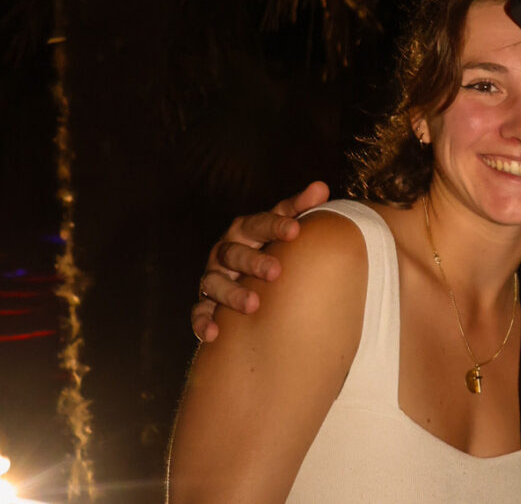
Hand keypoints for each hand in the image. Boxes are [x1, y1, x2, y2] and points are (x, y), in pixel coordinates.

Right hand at [191, 181, 329, 341]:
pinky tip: (214, 334)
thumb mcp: (284, 227)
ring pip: (215, 283)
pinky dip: (203, 322)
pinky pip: (199, 313)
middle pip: (234, 252)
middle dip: (253, 261)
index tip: (295, 231)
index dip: (275, 226)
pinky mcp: (206, 304)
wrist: (251, 277)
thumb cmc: (272, 246)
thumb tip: (321, 187)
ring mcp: (213, 277)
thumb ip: (300, 208)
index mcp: (245, 230)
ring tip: (254, 305)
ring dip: (232, 294)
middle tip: (276, 271)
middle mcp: (225, 251)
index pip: (258, 224)